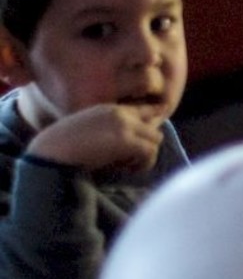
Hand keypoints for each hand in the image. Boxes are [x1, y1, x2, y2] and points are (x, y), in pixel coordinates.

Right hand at [26, 104, 164, 173]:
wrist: (50, 153)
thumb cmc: (61, 148)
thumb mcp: (87, 131)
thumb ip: (109, 130)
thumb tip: (131, 145)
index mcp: (109, 108)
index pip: (144, 109)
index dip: (150, 126)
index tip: (145, 142)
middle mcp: (120, 112)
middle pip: (155, 125)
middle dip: (146, 143)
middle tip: (130, 159)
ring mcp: (125, 125)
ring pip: (156, 139)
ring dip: (145, 154)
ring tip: (126, 166)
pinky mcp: (126, 141)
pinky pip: (150, 152)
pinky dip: (143, 164)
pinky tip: (126, 170)